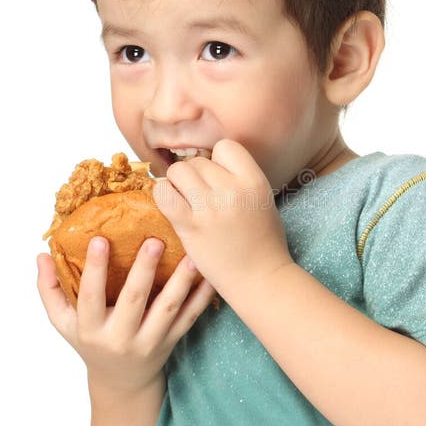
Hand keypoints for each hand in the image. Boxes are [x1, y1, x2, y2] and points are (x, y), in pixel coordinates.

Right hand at [37, 235, 215, 395]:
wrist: (121, 382)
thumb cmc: (90, 342)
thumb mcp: (64, 323)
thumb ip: (50, 290)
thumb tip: (41, 255)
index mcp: (92, 330)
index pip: (91, 297)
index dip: (96, 269)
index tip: (100, 240)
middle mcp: (121, 337)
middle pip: (134, 301)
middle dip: (144, 270)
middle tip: (155, 241)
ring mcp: (150, 341)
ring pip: (169, 310)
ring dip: (182, 283)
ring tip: (192, 256)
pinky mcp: (173, 341)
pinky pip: (191, 317)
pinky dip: (203, 297)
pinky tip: (212, 275)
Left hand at [153, 139, 292, 298]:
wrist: (260, 279)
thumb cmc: (263, 243)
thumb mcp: (262, 200)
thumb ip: (240, 179)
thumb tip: (211, 163)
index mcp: (254, 181)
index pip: (224, 146)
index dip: (217, 161)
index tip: (218, 179)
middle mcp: (233, 190)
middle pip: (198, 161)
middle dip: (196, 177)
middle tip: (200, 198)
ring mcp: (211, 208)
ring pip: (178, 171)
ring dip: (177, 184)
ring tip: (185, 201)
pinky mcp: (190, 226)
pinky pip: (163, 194)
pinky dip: (162, 195)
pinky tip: (171, 206)